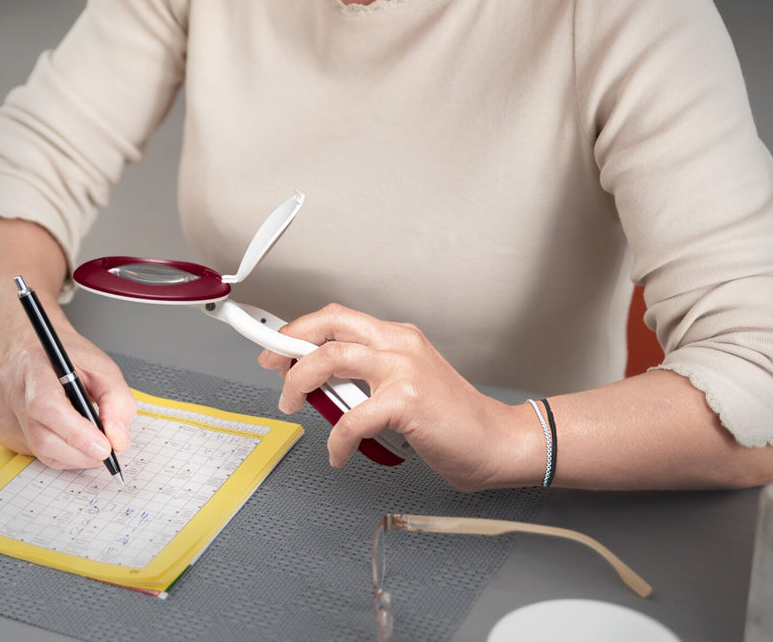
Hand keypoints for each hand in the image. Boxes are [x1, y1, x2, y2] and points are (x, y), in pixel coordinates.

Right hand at [0, 323, 136, 471]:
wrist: (36, 350)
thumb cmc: (68, 358)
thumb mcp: (102, 367)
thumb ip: (117, 401)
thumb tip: (117, 440)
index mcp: (34, 365)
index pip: (47, 406)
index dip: (76, 432)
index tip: (104, 447)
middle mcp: (12, 389)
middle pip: (42, 436)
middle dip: (80, 452)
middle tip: (106, 452)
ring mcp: (3, 412)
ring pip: (40, 451)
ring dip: (73, 456)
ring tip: (92, 445)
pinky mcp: (4, 430)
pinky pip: (35, 454)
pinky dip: (60, 454)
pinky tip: (70, 439)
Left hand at [257, 304, 537, 490]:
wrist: (499, 442)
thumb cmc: (453, 421)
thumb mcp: (405, 384)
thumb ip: (368, 377)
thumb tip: (320, 386)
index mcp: (398, 337)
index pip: (337, 318)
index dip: (298, 329)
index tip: (275, 345)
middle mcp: (399, 344)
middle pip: (328, 324)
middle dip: (289, 343)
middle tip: (273, 367)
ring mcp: (403, 369)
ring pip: (330, 359)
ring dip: (300, 383)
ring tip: (293, 405)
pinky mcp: (406, 401)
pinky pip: (351, 418)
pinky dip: (337, 440)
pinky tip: (339, 453)